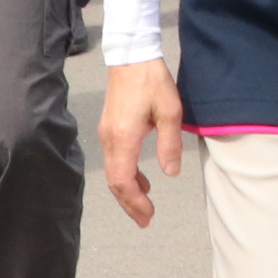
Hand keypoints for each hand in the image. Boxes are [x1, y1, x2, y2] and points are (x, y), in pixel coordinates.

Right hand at [99, 58, 182, 225]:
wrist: (131, 56)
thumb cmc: (152, 81)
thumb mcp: (170, 111)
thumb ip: (170, 144)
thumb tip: (171, 172)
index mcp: (124, 138)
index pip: (123, 181)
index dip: (134, 201)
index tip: (148, 215)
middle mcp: (110, 140)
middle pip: (115, 182)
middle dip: (129, 204)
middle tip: (145, 221)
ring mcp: (107, 134)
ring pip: (113, 173)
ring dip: (128, 192)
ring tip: (144, 207)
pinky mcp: (109, 129)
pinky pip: (115, 161)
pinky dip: (126, 176)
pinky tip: (142, 181)